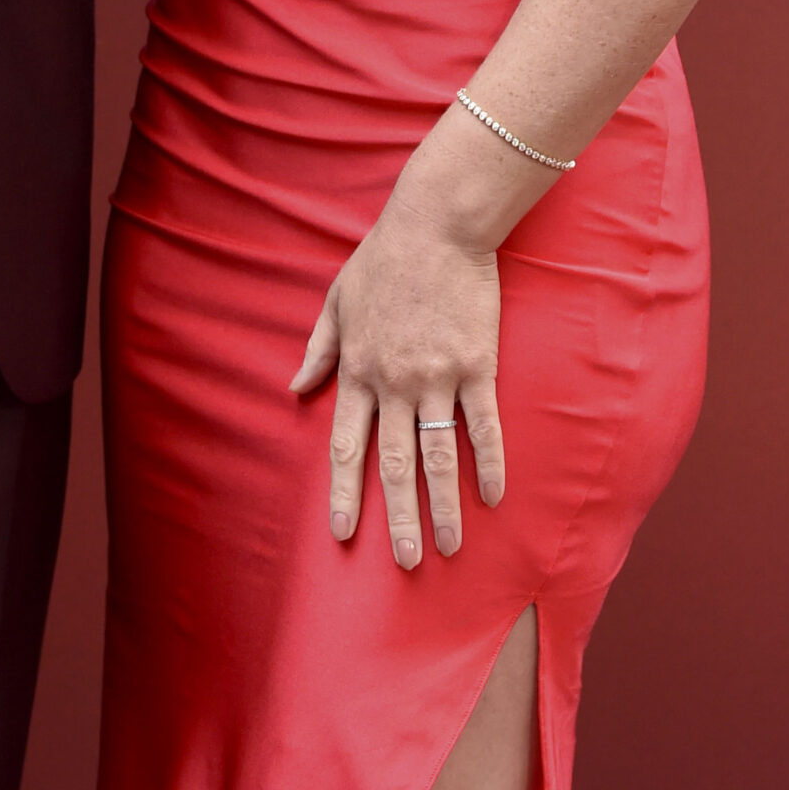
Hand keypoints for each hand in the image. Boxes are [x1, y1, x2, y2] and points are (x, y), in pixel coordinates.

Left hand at [290, 195, 503, 567]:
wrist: (436, 225)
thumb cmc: (383, 259)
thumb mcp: (337, 299)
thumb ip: (318, 348)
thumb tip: (294, 387)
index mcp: (358, 368)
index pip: (347, 444)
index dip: (344, 492)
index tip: (342, 533)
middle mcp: (395, 382)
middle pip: (394, 464)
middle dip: (397, 518)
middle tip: (404, 564)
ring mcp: (437, 377)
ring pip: (439, 457)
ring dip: (443, 508)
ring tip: (448, 549)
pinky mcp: (477, 367)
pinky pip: (484, 427)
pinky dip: (490, 465)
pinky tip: (494, 499)